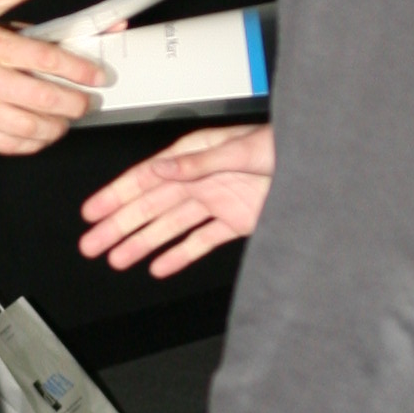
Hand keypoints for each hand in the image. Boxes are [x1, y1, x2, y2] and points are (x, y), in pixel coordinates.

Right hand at [0, 0, 105, 154]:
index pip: (48, 58)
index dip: (80, 70)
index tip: (97, 76)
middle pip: (45, 97)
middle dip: (75, 104)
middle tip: (85, 104)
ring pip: (31, 127)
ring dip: (57, 128)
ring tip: (64, 121)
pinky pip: (9, 145)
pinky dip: (32, 144)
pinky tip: (39, 136)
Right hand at [77, 122, 274, 274]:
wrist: (322, 167)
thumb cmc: (285, 146)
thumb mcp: (242, 149)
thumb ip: (199, 162)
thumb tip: (161, 170)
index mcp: (194, 155)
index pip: (146, 178)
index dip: (117, 195)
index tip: (93, 212)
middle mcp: (200, 178)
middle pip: (150, 206)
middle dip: (119, 226)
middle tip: (91, 244)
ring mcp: (216, 201)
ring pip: (169, 226)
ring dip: (141, 243)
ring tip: (117, 259)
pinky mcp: (234, 220)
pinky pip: (200, 240)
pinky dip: (179, 255)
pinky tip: (159, 266)